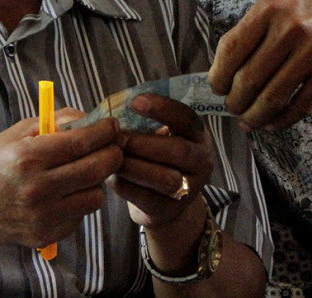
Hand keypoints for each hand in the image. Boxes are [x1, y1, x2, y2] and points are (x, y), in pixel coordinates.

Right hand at [0, 109, 121, 248]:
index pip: (81, 142)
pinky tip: (64, 194)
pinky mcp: (47, 235)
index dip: (103, 131)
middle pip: (97, 169)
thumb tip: (88, 117)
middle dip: (112, 153)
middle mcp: (37, 188)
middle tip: (112, 146)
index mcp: (27, 157)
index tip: (111, 124)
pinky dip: (79, 202)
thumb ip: (53, 122)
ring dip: (96, 181)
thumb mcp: (13, 135)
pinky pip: (81, 215)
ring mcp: (43, 215)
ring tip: (82, 172)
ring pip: (95, 195)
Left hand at [109, 94, 213, 229]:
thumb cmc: (155, 157)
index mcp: (197, 135)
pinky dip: (125, 184)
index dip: (162, 108)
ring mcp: (189, 188)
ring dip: (134, 165)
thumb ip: (143, 123)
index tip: (135, 102)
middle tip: (117, 136)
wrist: (164, 202)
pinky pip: (146, 197)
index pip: (186, 117)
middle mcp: (201, 161)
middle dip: (145, 143)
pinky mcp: (169, 210)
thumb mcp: (159, 136)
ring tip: (112, 156)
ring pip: (165, 178)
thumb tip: (110, 112)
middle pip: (179, 151)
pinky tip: (110, 175)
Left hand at [208, 0, 311, 129]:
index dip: (219, 75)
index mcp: (269, 9)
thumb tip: (221, 74)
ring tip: (248, 120)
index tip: (217, 88)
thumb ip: (250, 34)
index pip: (231, 49)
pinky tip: (272, 123)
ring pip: (272, 97)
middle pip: (249, 78)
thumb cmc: (310, 12)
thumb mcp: (276, 7)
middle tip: (233, 107)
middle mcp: (290, 28)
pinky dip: (282, 120)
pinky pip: (300, 106)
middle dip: (235, 101)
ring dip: (255, 116)